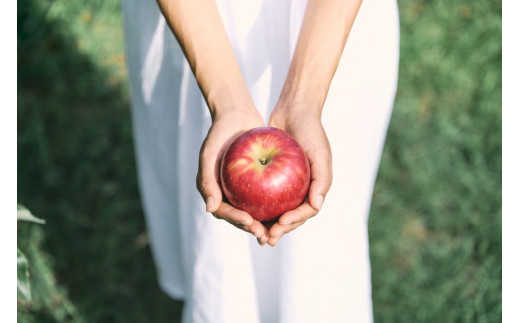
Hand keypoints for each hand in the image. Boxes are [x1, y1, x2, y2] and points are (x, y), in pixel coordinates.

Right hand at [196, 109, 270, 244]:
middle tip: (267, 235)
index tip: (250, 221)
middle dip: (253, 228)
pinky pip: (266, 198)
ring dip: (265, 224)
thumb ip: (207, 181)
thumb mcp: (209, 155)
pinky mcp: (256, 183)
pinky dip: (274, 206)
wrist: (235, 116)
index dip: (237, 220)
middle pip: (240, 217)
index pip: (223, 212)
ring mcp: (241, 190)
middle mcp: (227, 194)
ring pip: (254, 211)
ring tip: (277, 231)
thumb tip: (210, 208)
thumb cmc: (218, 134)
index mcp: (213, 192)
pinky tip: (287, 212)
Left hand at [266, 106, 332, 245]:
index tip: (279, 224)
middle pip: (290, 216)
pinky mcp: (272, 177)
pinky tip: (243, 210)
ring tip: (253, 230)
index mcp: (315, 189)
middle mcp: (301, 190)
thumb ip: (322, 180)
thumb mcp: (320, 154)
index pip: (305, 212)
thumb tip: (316, 206)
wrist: (294, 110)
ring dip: (266, 222)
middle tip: (264, 237)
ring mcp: (287, 184)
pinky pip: (263, 193)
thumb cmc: (311, 131)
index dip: (293, 222)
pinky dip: (255, 203)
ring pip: (275, 209)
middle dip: (278, 229)